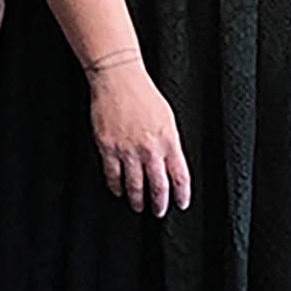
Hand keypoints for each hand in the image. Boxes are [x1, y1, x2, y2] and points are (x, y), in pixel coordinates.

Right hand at [88, 61, 190, 216]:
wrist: (119, 79)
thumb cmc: (144, 94)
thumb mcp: (167, 118)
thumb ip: (170, 142)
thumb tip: (171, 163)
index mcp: (168, 141)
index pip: (180, 176)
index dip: (181, 194)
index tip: (181, 203)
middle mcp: (150, 149)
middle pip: (158, 186)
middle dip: (159, 203)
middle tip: (159, 211)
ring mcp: (128, 150)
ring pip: (134, 185)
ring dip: (137, 199)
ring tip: (138, 206)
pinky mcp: (108, 147)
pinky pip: (112, 175)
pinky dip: (115, 186)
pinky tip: (118, 191)